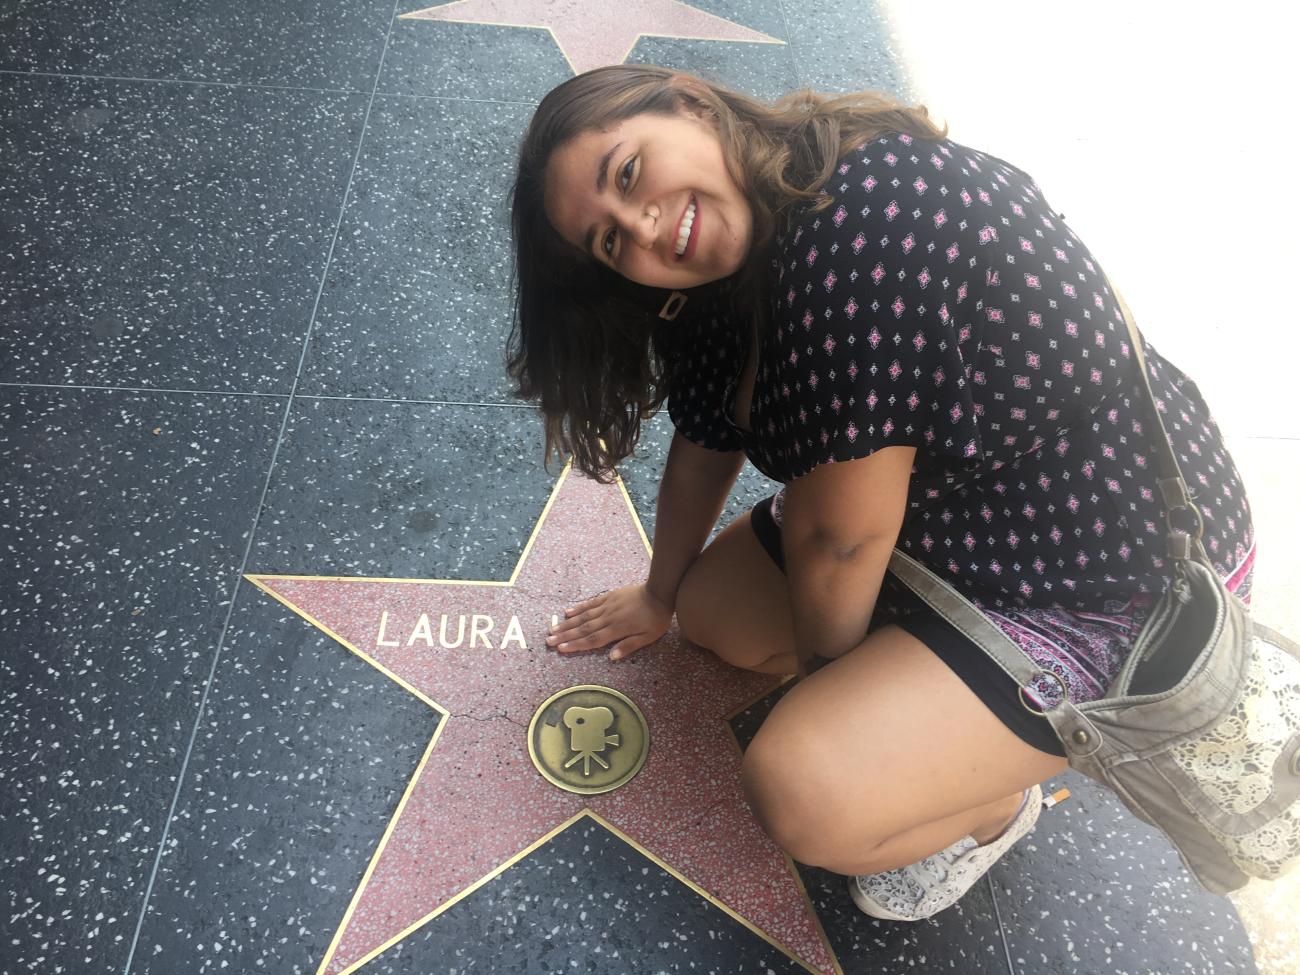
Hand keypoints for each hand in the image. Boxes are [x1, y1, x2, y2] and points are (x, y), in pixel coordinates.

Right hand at [545, 584, 672, 660]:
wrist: (659, 591)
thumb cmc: (656, 618)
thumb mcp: (648, 636)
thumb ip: (629, 646)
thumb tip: (611, 657)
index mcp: (617, 629)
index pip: (592, 640)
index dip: (576, 645)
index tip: (561, 648)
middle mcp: (608, 617)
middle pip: (583, 628)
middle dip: (565, 635)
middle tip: (549, 640)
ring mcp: (607, 605)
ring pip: (584, 616)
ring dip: (567, 623)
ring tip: (552, 628)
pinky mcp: (609, 596)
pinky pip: (591, 603)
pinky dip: (579, 608)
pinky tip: (568, 612)